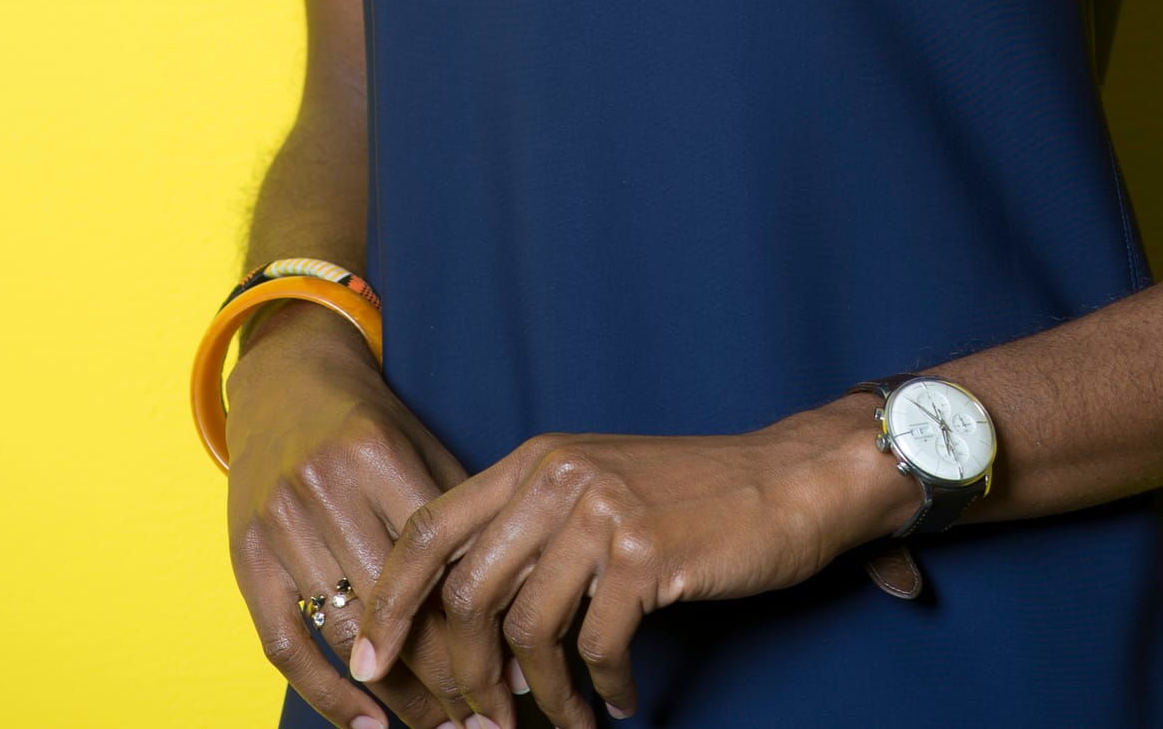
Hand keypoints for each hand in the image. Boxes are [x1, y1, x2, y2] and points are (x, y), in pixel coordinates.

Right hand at [225, 304, 491, 727]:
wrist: (285, 380)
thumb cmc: (370, 422)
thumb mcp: (422, 445)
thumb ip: (461, 511)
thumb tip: (517, 600)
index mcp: (376, 453)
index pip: (434, 562)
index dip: (476, 627)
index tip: (513, 676)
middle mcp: (323, 487)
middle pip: (392, 605)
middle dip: (443, 674)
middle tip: (484, 718)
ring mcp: (278, 523)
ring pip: (343, 632)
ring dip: (395, 695)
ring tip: (440, 726)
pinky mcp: (244, 556)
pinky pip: (284, 643)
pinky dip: (325, 694)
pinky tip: (367, 725)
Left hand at [349, 396, 920, 728]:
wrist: (791, 479)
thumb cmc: (694, 495)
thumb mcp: (596, 491)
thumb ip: (531, 533)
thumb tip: (465, 619)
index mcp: (536, 460)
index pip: (430, 528)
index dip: (389, 600)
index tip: (371, 660)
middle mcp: (558, 476)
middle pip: (467, 595)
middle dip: (467, 676)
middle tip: (485, 723)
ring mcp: (600, 511)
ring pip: (527, 632)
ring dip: (544, 697)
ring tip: (570, 720)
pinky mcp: (644, 553)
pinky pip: (593, 647)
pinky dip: (601, 688)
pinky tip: (621, 698)